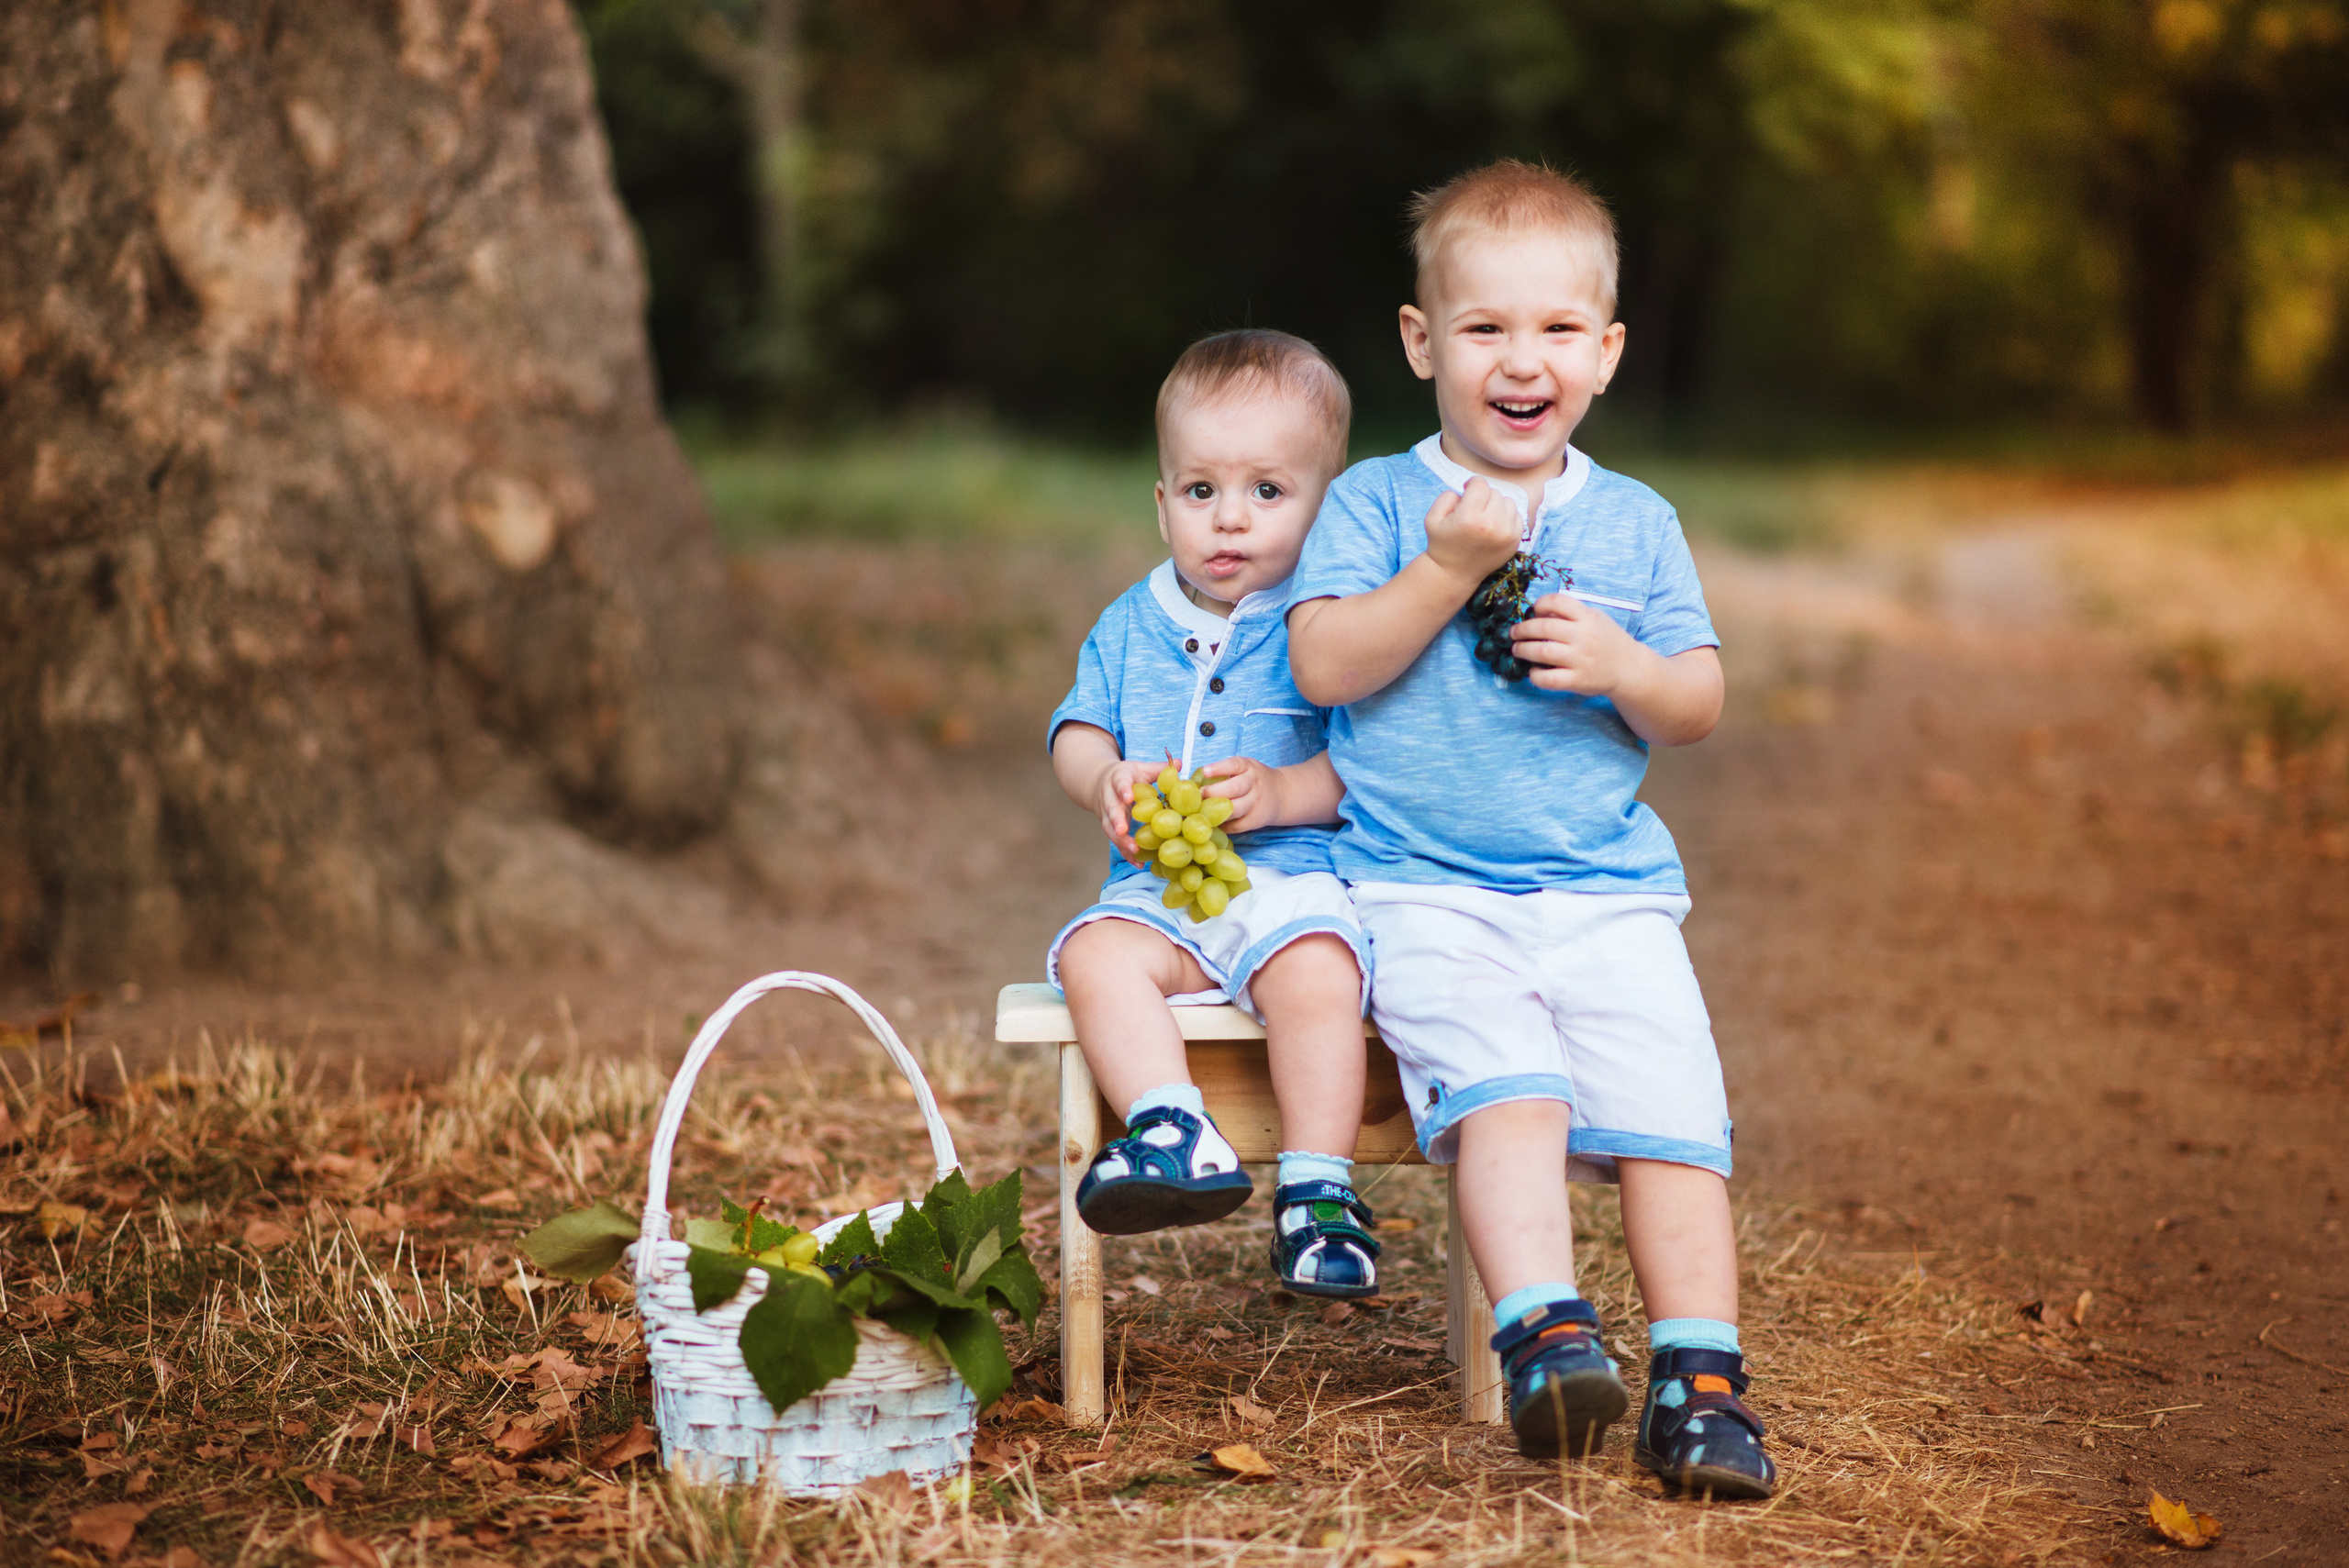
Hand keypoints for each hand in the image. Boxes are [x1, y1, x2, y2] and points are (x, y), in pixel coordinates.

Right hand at [1092, 757, 1164, 864]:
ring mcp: (1106, 814)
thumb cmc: (1127, 776)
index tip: (1128, 797)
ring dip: (1120, 840)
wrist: (1099, 782)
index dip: (1123, 790)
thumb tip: (1180, 763)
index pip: (1119, 783)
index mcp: (1117, 779)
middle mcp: (1108, 797)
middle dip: (1117, 820)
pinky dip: (1126, 853)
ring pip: (1110, 828)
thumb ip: (1158, 768)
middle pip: (1111, 809)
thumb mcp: (1140, 768)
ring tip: (1134, 850)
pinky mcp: (1109, 827)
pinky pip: (1116, 841)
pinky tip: (1138, 863)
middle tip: (1124, 830)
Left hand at [1199, 755, 1280, 834]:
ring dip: (1216, 811)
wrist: (1281, 794)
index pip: (1235, 765)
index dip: (1220, 768)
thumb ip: (1224, 772)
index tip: (1205, 771)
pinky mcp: (1254, 820)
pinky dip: (1222, 825)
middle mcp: (1253, 784)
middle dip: (1214, 792)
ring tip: (1200, 811)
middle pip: (1235, 788)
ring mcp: (1255, 803)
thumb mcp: (1244, 768)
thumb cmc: (1252, 780)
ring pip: (1235, 809)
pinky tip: (1210, 822)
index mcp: (1248, 767)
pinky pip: (1236, 826)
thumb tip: (1191, 782)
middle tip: (1198, 795)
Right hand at [1420, 477, 1522, 591]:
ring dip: (1496, 506)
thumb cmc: (1442, 543)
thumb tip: (1468, 490)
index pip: (1480, 484)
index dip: (1471, 485)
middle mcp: (1491, 524)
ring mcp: (1506, 533)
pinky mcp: (1515, 540)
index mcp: (1469, 517)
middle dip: (1482, 497)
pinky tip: (1494, 526)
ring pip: (1507, 501)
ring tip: (1484, 518)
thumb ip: (1448, 496)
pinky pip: (1517, 515)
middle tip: (1473, 511)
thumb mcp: (1432, 518)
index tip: (1467, 493)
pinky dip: (1506, 517)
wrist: (1454, 574)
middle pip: (1493, 492)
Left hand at [1510, 591, 1649, 697]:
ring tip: (1517, 649)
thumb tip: (1539, 613)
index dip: (1539, 604)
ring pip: (1541, 651)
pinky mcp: (1577, 680)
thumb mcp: (1595, 618)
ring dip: (1522, 649)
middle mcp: (1583, 636)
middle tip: (1513, 633)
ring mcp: (1580, 659)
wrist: (1629, 668)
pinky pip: (1547, 679)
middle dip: (1522, 629)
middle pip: (1543, 627)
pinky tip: (1533, 671)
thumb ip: (1571, 614)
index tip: (1533, 611)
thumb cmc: (1607, 640)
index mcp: (1588, 617)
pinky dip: (1535, 675)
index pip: (1557, 601)